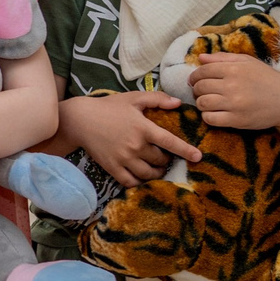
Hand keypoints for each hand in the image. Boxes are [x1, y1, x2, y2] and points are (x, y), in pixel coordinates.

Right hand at [60, 91, 199, 188]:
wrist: (80, 120)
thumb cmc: (109, 107)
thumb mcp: (133, 98)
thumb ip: (157, 99)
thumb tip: (178, 103)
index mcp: (143, 128)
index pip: (170, 142)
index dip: (186, 150)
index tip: (198, 157)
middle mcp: (135, 146)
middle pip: (160, 160)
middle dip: (166, 160)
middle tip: (165, 157)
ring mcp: (123, 159)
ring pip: (148, 174)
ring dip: (157, 173)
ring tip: (157, 168)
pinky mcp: (112, 168)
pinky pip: (131, 182)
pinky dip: (140, 182)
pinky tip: (142, 177)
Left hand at [188, 52, 279, 131]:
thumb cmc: (267, 79)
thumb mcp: (248, 62)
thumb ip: (223, 58)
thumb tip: (201, 58)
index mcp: (234, 69)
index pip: (202, 71)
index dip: (194, 76)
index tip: (195, 80)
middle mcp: (232, 85)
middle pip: (200, 87)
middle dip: (197, 89)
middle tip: (201, 91)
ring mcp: (234, 104)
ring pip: (202, 103)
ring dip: (201, 103)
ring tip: (207, 102)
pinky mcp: (236, 120)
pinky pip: (210, 119)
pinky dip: (207, 116)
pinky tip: (214, 113)